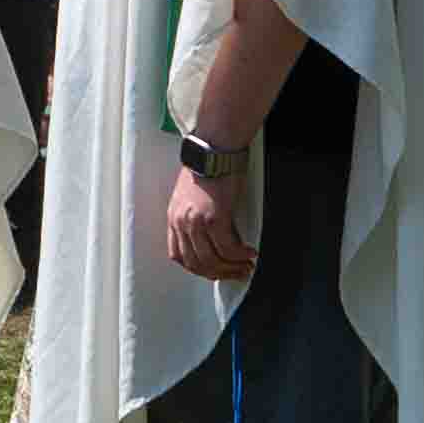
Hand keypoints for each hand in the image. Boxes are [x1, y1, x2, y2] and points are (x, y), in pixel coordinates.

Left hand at [163, 163, 252, 282]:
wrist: (215, 149)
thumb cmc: (208, 167)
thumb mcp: (192, 196)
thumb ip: (195, 217)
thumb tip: (210, 236)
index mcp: (174, 218)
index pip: (179, 255)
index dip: (197, 268)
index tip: (214, 270)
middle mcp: (181, 222)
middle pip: (196, 262)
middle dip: (217, 273)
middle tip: (235, 273)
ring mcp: (197, 221)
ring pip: (212, 259)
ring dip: (231, 268)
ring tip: (246, 266)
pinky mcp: (215, 217)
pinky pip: (228, 247)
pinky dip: (240, 255)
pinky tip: (249, 253)